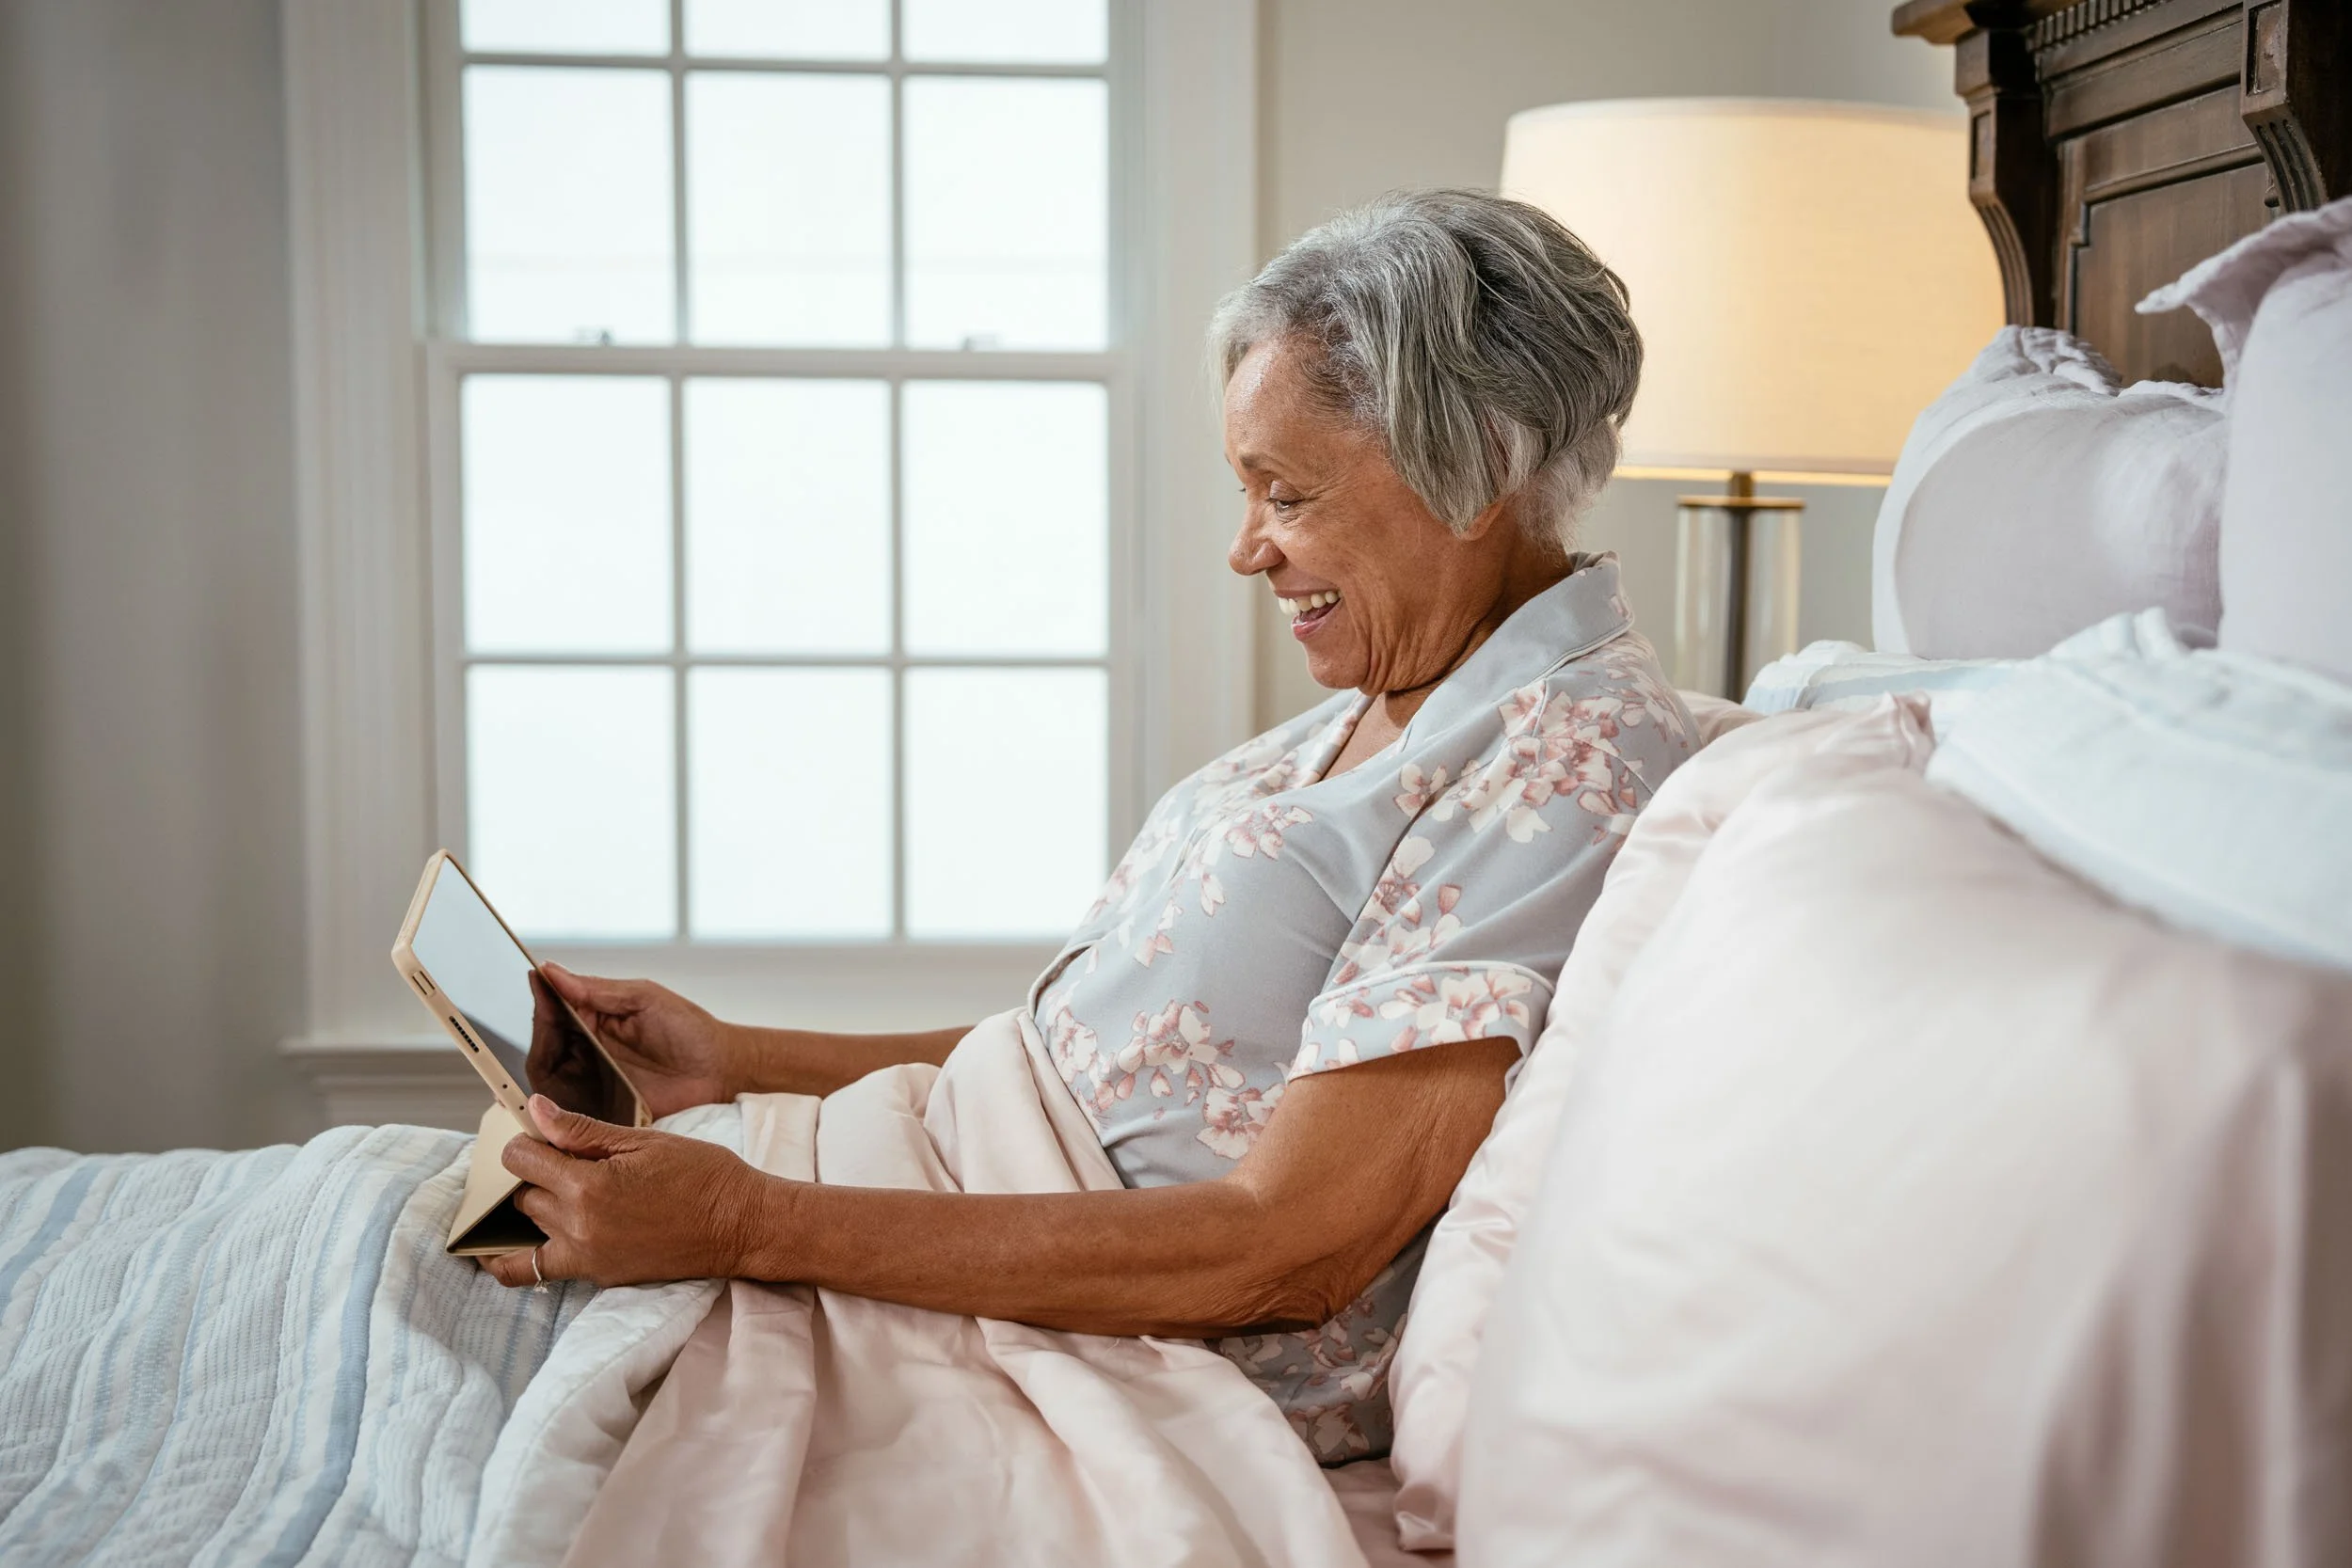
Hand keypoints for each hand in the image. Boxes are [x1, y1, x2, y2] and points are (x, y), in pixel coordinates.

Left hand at [483, 1095, 781, 1288]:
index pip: (522, 1159)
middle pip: (522, 1194)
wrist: (741, 1225)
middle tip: (556, 1159)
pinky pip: (535, 1271)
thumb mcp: (644, 1141)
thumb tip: (536, 1110)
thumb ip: (583, 1131)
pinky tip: (509, 1247)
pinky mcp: (597, 1276)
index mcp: (589, 1186)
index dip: (525, 1140)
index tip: (539, 1135)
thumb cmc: (703, 1175)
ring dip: (534, 1207)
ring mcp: (586, 1257)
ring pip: (527, 1228)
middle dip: (533, 1172)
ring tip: (554, 1190)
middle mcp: (579, 1227)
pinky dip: (515, 1261)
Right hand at [538, 963, 744, 1117]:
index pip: (554, 1011)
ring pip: (549, 1079)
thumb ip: (598, 989)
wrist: (721, 1068)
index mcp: (595, 1017)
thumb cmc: (689, 1028)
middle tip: (537, 1027)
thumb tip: (552, 970)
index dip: (540, 1002)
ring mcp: (595, 1079)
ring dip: (537, 1072)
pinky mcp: (603, 1107)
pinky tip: (541, 1106)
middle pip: (543, 1047)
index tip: (532, 988)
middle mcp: (588, 1048)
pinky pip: (568, 1110)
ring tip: (530, 1065)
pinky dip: (551, 1108)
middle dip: (533, 1037)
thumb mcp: (644, 998)